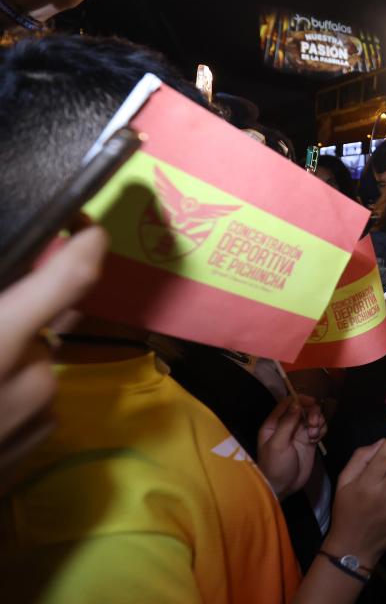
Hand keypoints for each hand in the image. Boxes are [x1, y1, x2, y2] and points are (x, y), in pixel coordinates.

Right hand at [0, 225, 105, 475]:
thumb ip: (2, 306)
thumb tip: (12, 295)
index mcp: (0, 343)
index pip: (72, 279)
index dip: (85, 243)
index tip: (83, 223)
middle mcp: (31, 380)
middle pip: (44, 325)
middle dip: (16, 314)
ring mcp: (35, 422)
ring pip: (35, 366)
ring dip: (7, 358)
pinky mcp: (28, 454)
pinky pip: (30, 405)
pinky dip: (6, 394)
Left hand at [257, 394, 325, 499]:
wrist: (283, 487)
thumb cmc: (275, 466)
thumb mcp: (278, 444)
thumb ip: (287, 423)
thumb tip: (297, 404)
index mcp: (274, 424)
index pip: (287, 403)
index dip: (299, 399)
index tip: (311, 402)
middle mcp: (287, 425)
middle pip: (303, 408)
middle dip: (312, 413)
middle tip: (314, 424)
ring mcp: (299, 433)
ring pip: (313, 417)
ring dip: (318, 422)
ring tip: (314, 434)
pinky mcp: (309, 441)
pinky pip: (319, 428)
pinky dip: (321, 430)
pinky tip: (316, 439)